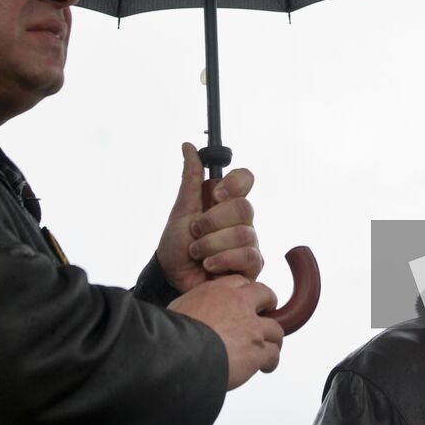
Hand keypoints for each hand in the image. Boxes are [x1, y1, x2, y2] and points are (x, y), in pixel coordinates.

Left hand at [157, 142, 263, 292]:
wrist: (172, 278)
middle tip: (195, 232)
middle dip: (212, 222)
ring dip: (211, 244)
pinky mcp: (251, 264)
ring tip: (197, 253)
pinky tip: (209, 265)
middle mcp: (240, 219)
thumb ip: (191, 178)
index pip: (245, 178)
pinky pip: (247, 255)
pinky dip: (222, 259)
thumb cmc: (176, 244)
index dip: (234, 184)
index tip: (215, 195)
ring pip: (243, 233)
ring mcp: (248, 241)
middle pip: (244, 207)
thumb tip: (188, 146)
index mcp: (225, 200)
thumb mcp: (181, 209)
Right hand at [169, 275, 282, 388]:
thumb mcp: (180, 307)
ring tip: (265, 350)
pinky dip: (270, 362)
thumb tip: (192, 312)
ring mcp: (251, 327)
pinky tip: (264, 367)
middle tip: (262, 321)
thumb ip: (195, 304)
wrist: (178, 355)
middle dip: (268, 307)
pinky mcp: (257, 350)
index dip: (246, 295)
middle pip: (267, 296)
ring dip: (271, 340)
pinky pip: (273, 354)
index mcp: (219, 290)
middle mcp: (239, 303)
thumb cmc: (172, 335)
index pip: (242, 283)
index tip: (245, 304)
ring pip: (276, 329)